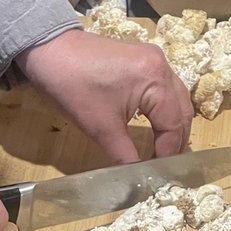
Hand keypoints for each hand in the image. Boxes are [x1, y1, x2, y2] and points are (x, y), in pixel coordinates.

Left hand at [16, 28, 192, 164]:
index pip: (174, 125)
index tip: (160, 175)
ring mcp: (154, 59)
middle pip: (182, 111)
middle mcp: (162, 66)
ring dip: (173, 125)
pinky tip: (157, 126)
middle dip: (176, 141)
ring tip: (164, 150)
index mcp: (156, 80)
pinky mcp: (143, 59)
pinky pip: (165, 89)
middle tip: (166, 167)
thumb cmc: (72, 86)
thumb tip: (138, 180)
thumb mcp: (100, 127)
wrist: (48, 49)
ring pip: (177, 99)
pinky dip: (165, 110)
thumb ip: (125, 156)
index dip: (168, 153)